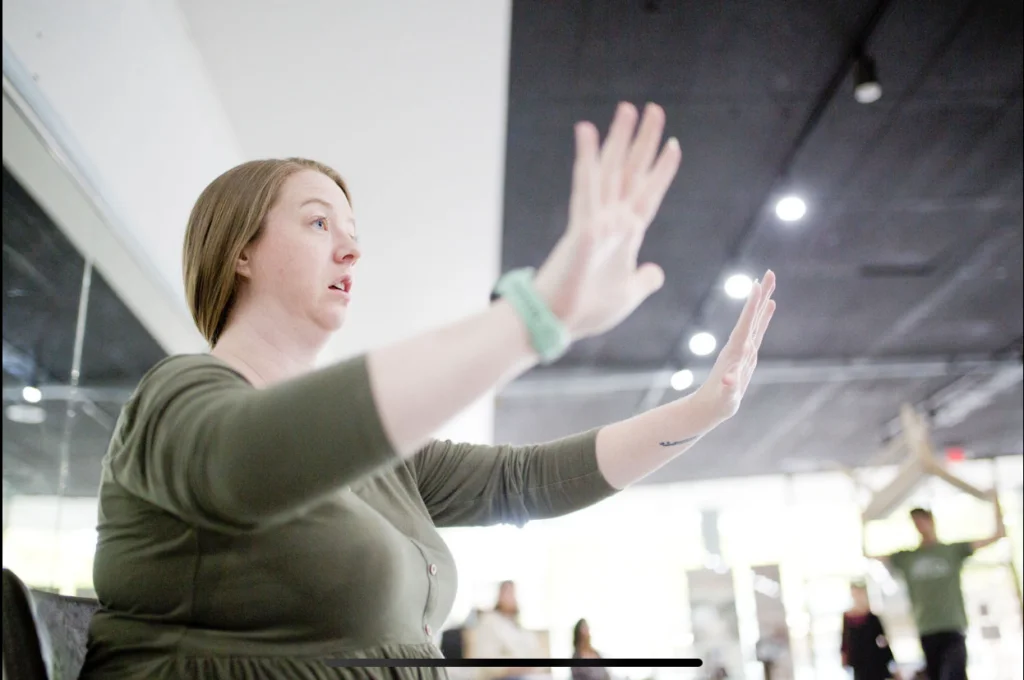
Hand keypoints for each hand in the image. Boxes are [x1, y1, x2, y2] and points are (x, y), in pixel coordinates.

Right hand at [533, 102, 681, 339]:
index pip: (648, 194)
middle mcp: (612, 220)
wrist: (560, 322)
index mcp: (626, 235)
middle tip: (653, 108)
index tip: (673, 144)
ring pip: (610, 170)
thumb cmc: (588, 310)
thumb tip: (657, 273)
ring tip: (627, 109)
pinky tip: (587, 132)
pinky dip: (587, 158)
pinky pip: (586, 186)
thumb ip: (644, 280)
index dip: (662, 170)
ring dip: (619, 139)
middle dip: (644, 141)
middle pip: (631, 172)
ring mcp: (597, 219)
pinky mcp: (582, 226)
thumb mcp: (629, 294)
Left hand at [693, 270, 776, 422]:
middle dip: (761, 295)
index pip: (746, 324)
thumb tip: (729, 382)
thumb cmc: (718, 402)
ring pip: (756, 320)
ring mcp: (744, 348)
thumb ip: (729, 389)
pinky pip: (758, 330)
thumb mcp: (725, 398)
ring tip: (770, 282)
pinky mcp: (748, 353)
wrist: (709, 407)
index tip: (757, 285)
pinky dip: (765, 316)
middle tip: (770, 273)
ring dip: (763, 301)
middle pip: (753, 316)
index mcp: (735, 351)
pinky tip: (771, 306)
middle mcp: (740, 345)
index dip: (752, 306)